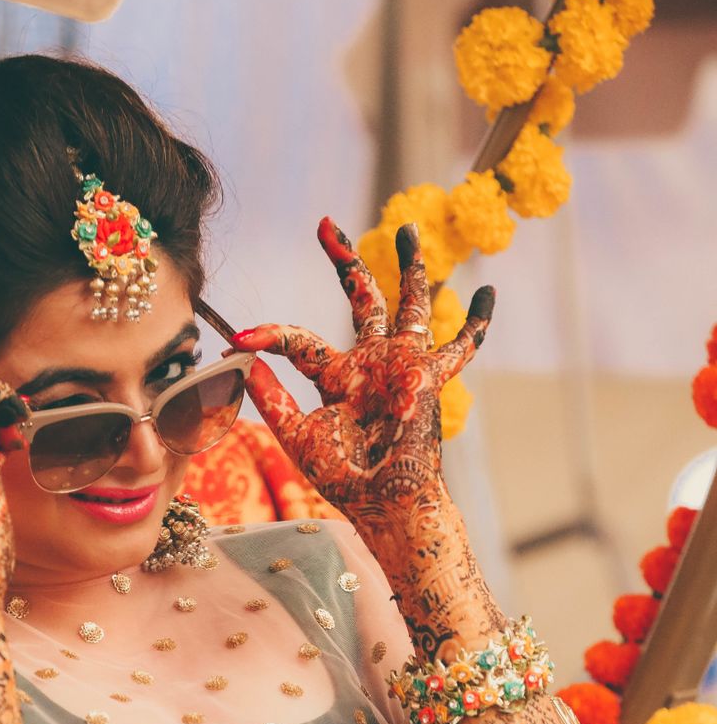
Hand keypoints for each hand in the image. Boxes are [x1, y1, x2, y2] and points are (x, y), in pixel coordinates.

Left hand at [233, 219, 492, 532]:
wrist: (381, 499)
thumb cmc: (343, 476)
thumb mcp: (296, 434)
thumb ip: (272, 396)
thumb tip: (243, 359)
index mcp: (338, 377)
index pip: (298, 341)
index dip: (267, 335)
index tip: (237, 336)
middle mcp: (371, 364)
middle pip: (359, 299)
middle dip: (343, 260)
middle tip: (326, 223)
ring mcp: (401, 365)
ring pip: (410, 303)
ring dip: (410, 266)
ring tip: (406, 230)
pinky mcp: (427, 373)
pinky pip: (460, 345)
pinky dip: (475, 323)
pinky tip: (487, 293)